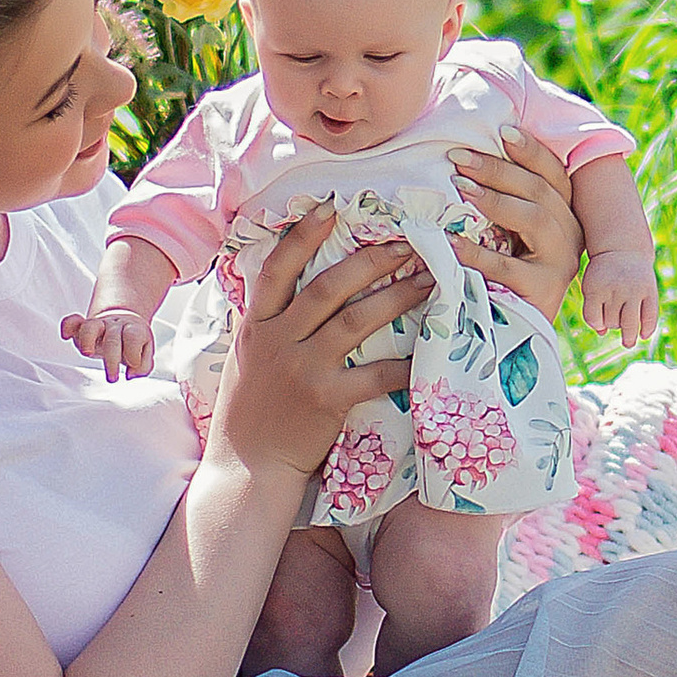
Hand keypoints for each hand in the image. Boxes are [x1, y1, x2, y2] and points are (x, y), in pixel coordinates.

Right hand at [62, 304, 161, 381]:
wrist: (124, 320)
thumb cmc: (134, 342)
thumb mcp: (145, 353)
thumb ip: (143, 366)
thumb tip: (131, 374)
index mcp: (133, 329)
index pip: (133, 336)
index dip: (133, 352)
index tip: (132, 366)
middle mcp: (115, 326)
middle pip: (112, 338)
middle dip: (112, 360)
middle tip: (112, 378)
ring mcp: (98, 325)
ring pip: (90, 326)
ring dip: (88, 339)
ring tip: (88, 354)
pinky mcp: (82, 327)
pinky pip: (72, 322)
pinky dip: (67, 326)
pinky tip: (66, 336)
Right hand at [212, 207, 430, 481]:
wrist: (246, 470)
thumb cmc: (249, 412)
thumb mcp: (247, 358)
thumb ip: (267, 322)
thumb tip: (289, 283)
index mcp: (256, 326)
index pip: (277, 268)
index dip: (303, 234)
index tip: (331, 206)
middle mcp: (277, 341)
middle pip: (327, 287)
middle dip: (370, 260)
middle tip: (406, 241)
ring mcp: (302, 370)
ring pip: (355, 321)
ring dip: (396, 297)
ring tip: (429, 280)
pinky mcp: (325, 400)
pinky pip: (373, 374)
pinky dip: (404, 363)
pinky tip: (430, 352)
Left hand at [453, 128, 580, 318]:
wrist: (509, 339)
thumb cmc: (499, 277)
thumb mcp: (505, 235)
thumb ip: (501, 202)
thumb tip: (468, 157)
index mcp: (565, 216)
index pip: (554, 173)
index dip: (530, 150)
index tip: (501, 130)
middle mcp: (571, 237)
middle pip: (541, 190)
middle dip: (498, 168)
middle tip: (458, 157)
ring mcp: (562, 265)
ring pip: (536, 217)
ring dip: (494, 198)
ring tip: (459, 187)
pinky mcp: (545, 293)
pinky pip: (509, 266)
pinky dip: (477, 252)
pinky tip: (450, 242)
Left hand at [580, 250, 659, 347]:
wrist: (622, 248)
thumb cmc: (603, 273)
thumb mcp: (591, 287)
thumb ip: (592, 311)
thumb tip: (602, 333)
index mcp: (596, 288)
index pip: (593, 319)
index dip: (596, 323)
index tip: (599, 319)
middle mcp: (616, 289)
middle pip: (611, 322)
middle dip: (612, 324)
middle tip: (613, 321)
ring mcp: (634, 290)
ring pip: (628, 323)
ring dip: (628, 334)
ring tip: (627, 342)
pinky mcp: (649, 290)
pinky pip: (649, 315)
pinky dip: (647, 328)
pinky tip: (643, 335)